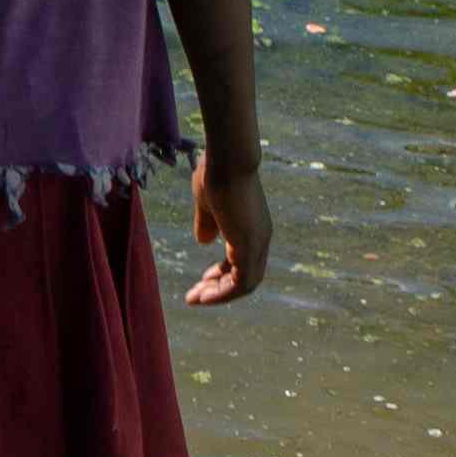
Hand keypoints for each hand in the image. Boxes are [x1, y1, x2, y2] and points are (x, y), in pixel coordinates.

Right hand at [186, 154, 271, 303]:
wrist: (228, 157)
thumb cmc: (216, 172)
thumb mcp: (207, 202)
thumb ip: (207, 223)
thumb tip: (204, 241)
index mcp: (253, 227)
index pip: (243, 261)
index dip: (223, 274)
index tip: (203, 279)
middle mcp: (260, 238)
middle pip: (246, 277)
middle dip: (220, 289)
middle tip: (195, 296)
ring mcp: (258, 242)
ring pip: (245, 284)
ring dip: (219, 295)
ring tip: (195, 299)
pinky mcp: (250, 245)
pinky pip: (241, 282)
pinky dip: (223, 293)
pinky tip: (203, 294)